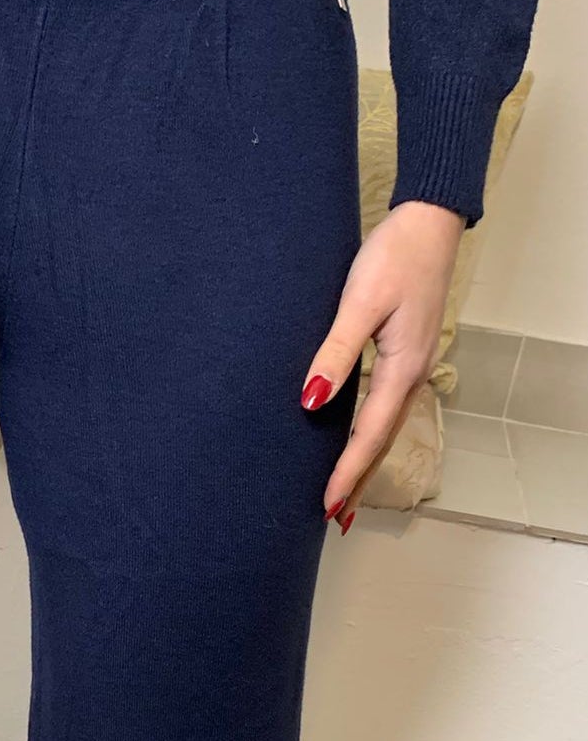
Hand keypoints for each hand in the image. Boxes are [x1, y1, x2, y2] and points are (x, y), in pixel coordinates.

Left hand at [303, 200, 463, 532]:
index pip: (369, 436)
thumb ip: (335, 353)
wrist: (428, 222)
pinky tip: (355, 440)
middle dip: (357, 480)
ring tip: (343, 493)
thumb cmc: (395, 256)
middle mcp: (410, 375)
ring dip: (363, 462)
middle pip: (381, 442)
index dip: (347, 474)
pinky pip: (384, 407)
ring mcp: (410, 365)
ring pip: (384, 427)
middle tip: (334, 518)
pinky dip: (369, 434)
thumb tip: (311, 401)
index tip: (328, 507)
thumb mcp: (359, 302)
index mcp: (401, 369)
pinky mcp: (404, 353)